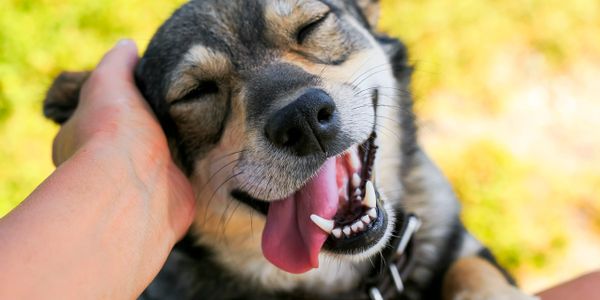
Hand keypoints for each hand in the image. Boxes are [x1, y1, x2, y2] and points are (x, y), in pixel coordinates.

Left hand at [0, 40, 194, 298]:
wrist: (137, 188)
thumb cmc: (114, 134)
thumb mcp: (109, 82)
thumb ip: (118, 63)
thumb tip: (129, 46)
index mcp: (81, 138)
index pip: (100, 113)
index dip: (121, 99)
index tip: (146, 85)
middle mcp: (107, 164)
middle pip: (135, 135)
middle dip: (155, 122)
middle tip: (182, 100)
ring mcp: (140, 182)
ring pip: (163, 155)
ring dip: (179, 143)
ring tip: (204, 115)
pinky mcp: (171, 195)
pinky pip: (187, 174)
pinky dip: (197, 162)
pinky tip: (213, 143)